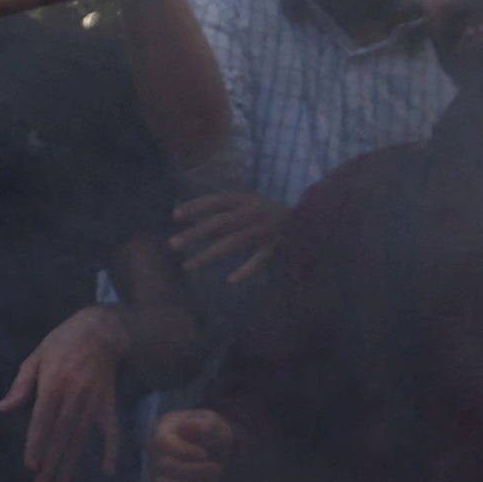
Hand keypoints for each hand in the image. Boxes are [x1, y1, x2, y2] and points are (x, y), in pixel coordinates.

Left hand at [0, 302, 146, 481]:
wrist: (101, 331)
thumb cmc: (62, 343)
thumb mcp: (35, 358)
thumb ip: (19, 387)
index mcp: (53, 385)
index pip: (43, 421)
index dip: (37, 444)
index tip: (31, 466)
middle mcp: (74, 397)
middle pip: (60, 436)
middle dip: (51, 463)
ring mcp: (94, 402)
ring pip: (81, 437)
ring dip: (71, 463)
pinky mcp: (108, 404)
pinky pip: (111, 430)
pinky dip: (112, 450)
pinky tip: (108, 471)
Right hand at [146, 404, 235, 481]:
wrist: (214, 448)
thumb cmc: (212, 432)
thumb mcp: (214, 422)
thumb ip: (204, 424)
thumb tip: (188, 426)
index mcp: (165, 429)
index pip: (161, 441)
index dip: (182, 451)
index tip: (204, 454)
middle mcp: (154, 451)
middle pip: (165, 466)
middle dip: (195, 471)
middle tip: (217, 469)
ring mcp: (155, 472)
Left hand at [171, 189, 286, 286]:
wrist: (309, 222)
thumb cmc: (267, 217)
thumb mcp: (245, 209)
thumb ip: (220, 216)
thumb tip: (188, 223)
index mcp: (245, 200)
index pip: (216, 200)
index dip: (196, 206)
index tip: (175, 215)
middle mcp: (254, 213)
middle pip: (221, 223)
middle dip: (196, 233)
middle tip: (173, 244)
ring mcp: (265, 231)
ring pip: (234, 242)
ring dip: (209, 255)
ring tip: (187, 266)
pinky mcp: (277, 248)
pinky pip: (260, 261)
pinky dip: (246, 271)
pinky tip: (230, 281)